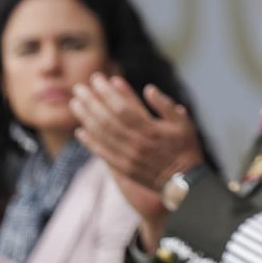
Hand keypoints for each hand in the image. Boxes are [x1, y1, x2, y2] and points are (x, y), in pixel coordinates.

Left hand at [70, 74, 205, 196]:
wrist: (185, 182)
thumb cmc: (186, 148)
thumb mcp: (184, 122)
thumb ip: (165, 105)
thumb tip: (148, 89)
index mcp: (151, 129)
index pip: (122, 107)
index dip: (107, 92)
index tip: (97, 79)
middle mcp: (136, 143)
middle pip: (106, 119)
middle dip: (91, 102)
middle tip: (79, 88)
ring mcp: (128, 157)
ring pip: (101, 135)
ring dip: (86, 119)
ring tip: (75, 104)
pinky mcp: (124, 168)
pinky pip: (102, 153)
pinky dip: (90, 142)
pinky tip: (80, 131)